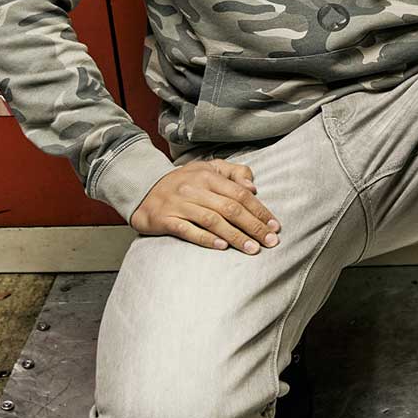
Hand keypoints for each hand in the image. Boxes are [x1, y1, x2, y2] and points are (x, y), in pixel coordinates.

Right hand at [129, 159, 280, 253]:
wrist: (143, 189)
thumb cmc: (182, 182)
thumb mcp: (207, 169)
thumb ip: (233, 173)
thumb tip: (253, 187)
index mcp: (208, 176)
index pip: (240, 193)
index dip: (259, 210)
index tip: (275, 226)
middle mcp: (194, 189)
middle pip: (230, 208)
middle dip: (253, 226)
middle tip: (270, 242)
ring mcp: (179, 205)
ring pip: (212, 221)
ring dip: (235, 236)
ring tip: (252, 249)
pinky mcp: (165, 219)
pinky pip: (188, 230)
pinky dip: (206, 239)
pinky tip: (222, 247)